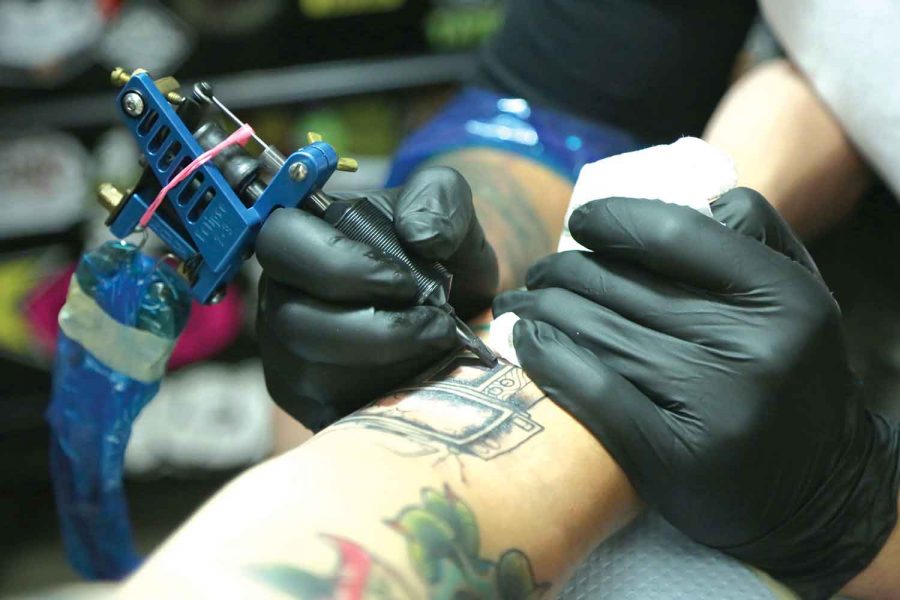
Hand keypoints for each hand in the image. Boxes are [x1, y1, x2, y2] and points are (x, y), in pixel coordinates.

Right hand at [256, 167, 497, 431]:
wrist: (457, 300)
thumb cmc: (439, 248)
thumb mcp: (448, 205)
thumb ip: (438, 197)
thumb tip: (421, 235)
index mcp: (301, 237)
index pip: (280, 242)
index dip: (341, 266)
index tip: (406, 281)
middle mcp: (280, 295)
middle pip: (295, 320)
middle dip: (377, 328)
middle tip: (437, 321)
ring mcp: (287, 353)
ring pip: (314, 371)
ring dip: (388, 360)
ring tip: (436, 342)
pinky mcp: (308, 401)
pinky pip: (331, 408)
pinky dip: (385, 391)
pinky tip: (421, 371)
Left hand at [493, 189, 898, 597]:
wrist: (819, 492)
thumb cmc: (792, 377)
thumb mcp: (796, 295)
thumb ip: (750, 234)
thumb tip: (673, 198)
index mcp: (783, 294)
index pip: (673, 233)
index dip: (612, 220)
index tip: (579, 224)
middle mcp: (755, 347)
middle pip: (621, 285)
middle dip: (561, 271)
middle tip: (538, 273)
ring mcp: (715, 406)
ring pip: (597, 332)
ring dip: (542, 311)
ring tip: (521, 304)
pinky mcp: (675, 456)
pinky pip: (591, 388)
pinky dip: (547, 359)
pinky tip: (526, 343)